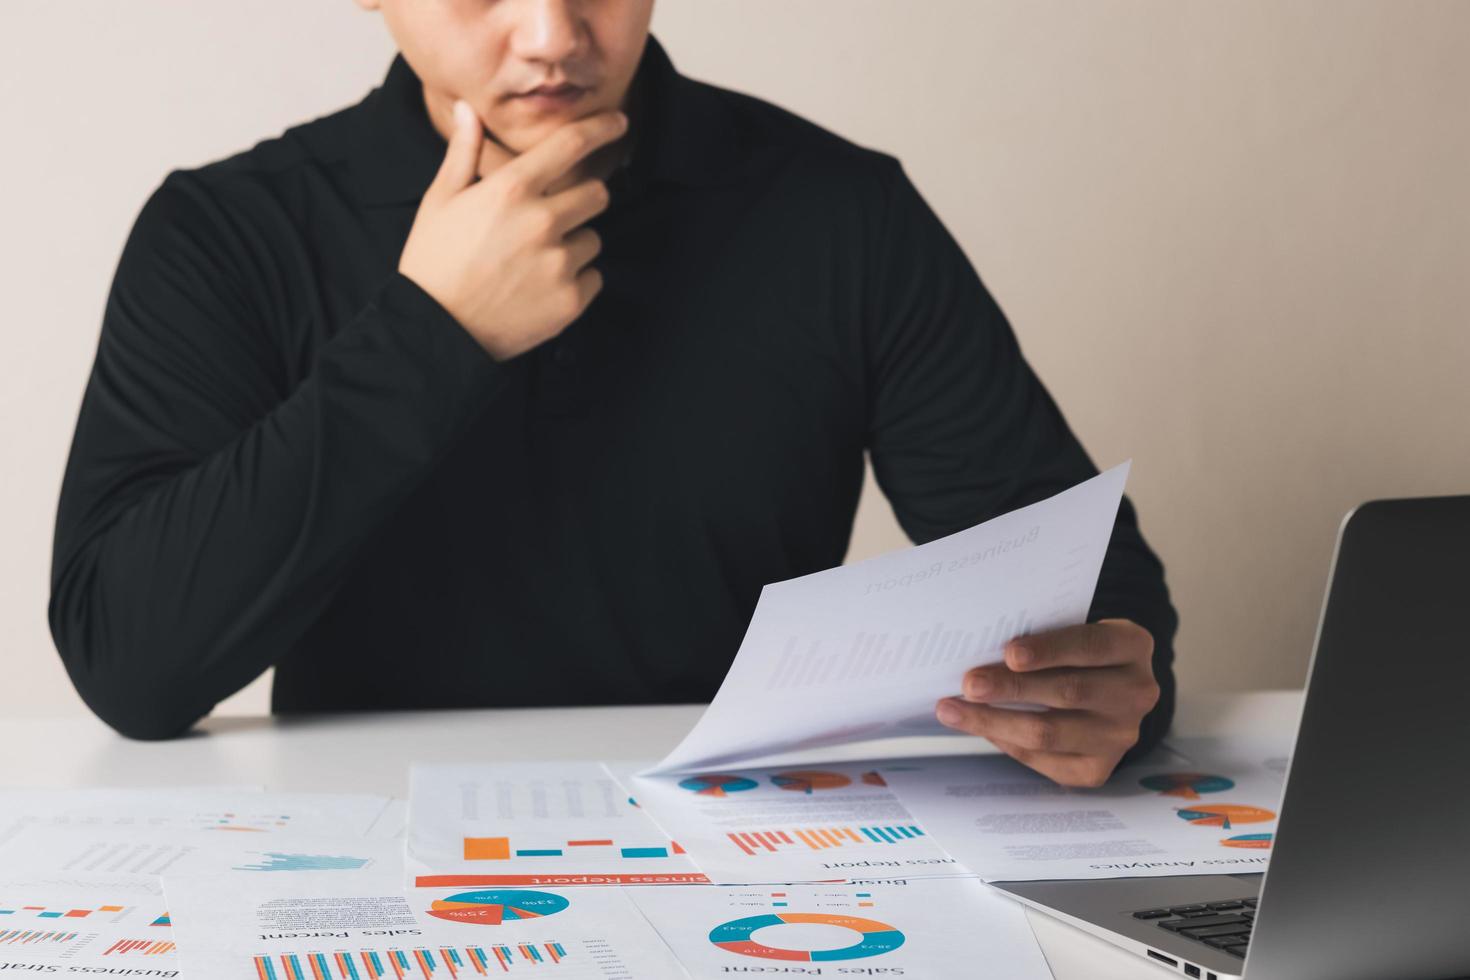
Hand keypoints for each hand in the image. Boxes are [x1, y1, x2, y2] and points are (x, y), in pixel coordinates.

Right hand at [398, 99, 627, 359]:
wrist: (435, 330)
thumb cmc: (434, 262)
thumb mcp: (441, 201)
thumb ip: (464, 153)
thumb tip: (468, 109)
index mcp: (511, 190)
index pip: (571, 145)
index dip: (602, 128)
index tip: (619, 122)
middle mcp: (542, 222)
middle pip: (597, 194)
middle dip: (582, 200)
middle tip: (552, 218)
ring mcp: (559, 263)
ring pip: (593, 239)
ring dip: (574, 244)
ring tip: (534, 262)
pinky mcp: (570, 300)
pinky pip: (593, 278)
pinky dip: (575, 281)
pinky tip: (540, 288)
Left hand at [935, 619, 1158, 787]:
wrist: (1108, 690)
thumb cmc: (1077, 654)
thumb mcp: (1072, 632)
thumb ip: (1041, 641)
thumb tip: (981, 658)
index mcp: (1132, 647)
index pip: (1091, 646)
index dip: (1050, 650)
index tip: (1011, 653)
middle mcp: (1136, 693)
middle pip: (1068, 692)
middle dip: (1012, 689)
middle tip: (970, 684)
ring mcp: (1120, 735)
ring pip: (1050, 733)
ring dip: (994, 721)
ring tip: (953, 710)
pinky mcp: (1098, 768)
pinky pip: (1043, 759)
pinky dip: (1005, 741)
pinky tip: (979, 727)